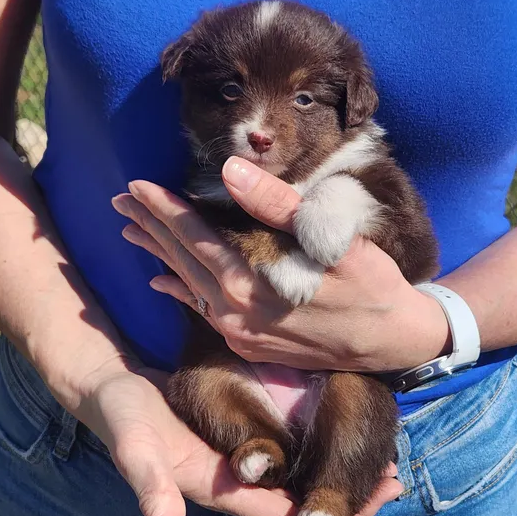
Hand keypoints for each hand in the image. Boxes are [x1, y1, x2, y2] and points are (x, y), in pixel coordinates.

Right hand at [78, 363, 401, 515]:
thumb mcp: (134, 448)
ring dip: (336, 476)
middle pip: (301, 501)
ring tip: (379, 464)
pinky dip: (316, 450)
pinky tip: (333, 433)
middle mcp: (233, 480)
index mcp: (219, 488)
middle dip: (347, 502)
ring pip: (297, 477)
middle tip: (394, 486)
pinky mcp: (235, 434)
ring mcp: (235, 458)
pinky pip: (285, 452)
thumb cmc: (122, 415)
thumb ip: (147, 491)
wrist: (107, 388)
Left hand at [112, 157, 449, 371]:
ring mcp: (241, 334)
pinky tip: (162, 282)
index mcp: (252, 285)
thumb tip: (231, 170)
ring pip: (188, 286)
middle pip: (183, 261)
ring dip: (161, 255)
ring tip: (132, 232)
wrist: (395, 342)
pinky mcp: (250, 345)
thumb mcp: (334, 241)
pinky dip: (180, 291)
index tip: (137, 184)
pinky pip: (203, 312)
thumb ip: (278, 207)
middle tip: (121, 201)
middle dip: (152, 227)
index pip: (197, 238)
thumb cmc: (373, 286)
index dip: (165, 208)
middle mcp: (236, 314)